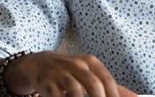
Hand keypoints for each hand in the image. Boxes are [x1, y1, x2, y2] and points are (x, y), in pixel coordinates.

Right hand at [4, 51, 135, 96]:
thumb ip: (112, 87)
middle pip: (93, 84)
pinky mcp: (47, 83)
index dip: (114, 95)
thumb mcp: (91, 73)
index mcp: (91, 62)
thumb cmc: (71, 71)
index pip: (107, 80)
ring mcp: (61, 73)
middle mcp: (77, 65)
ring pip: (75, 90)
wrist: (40, 63)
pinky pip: (58, 96)